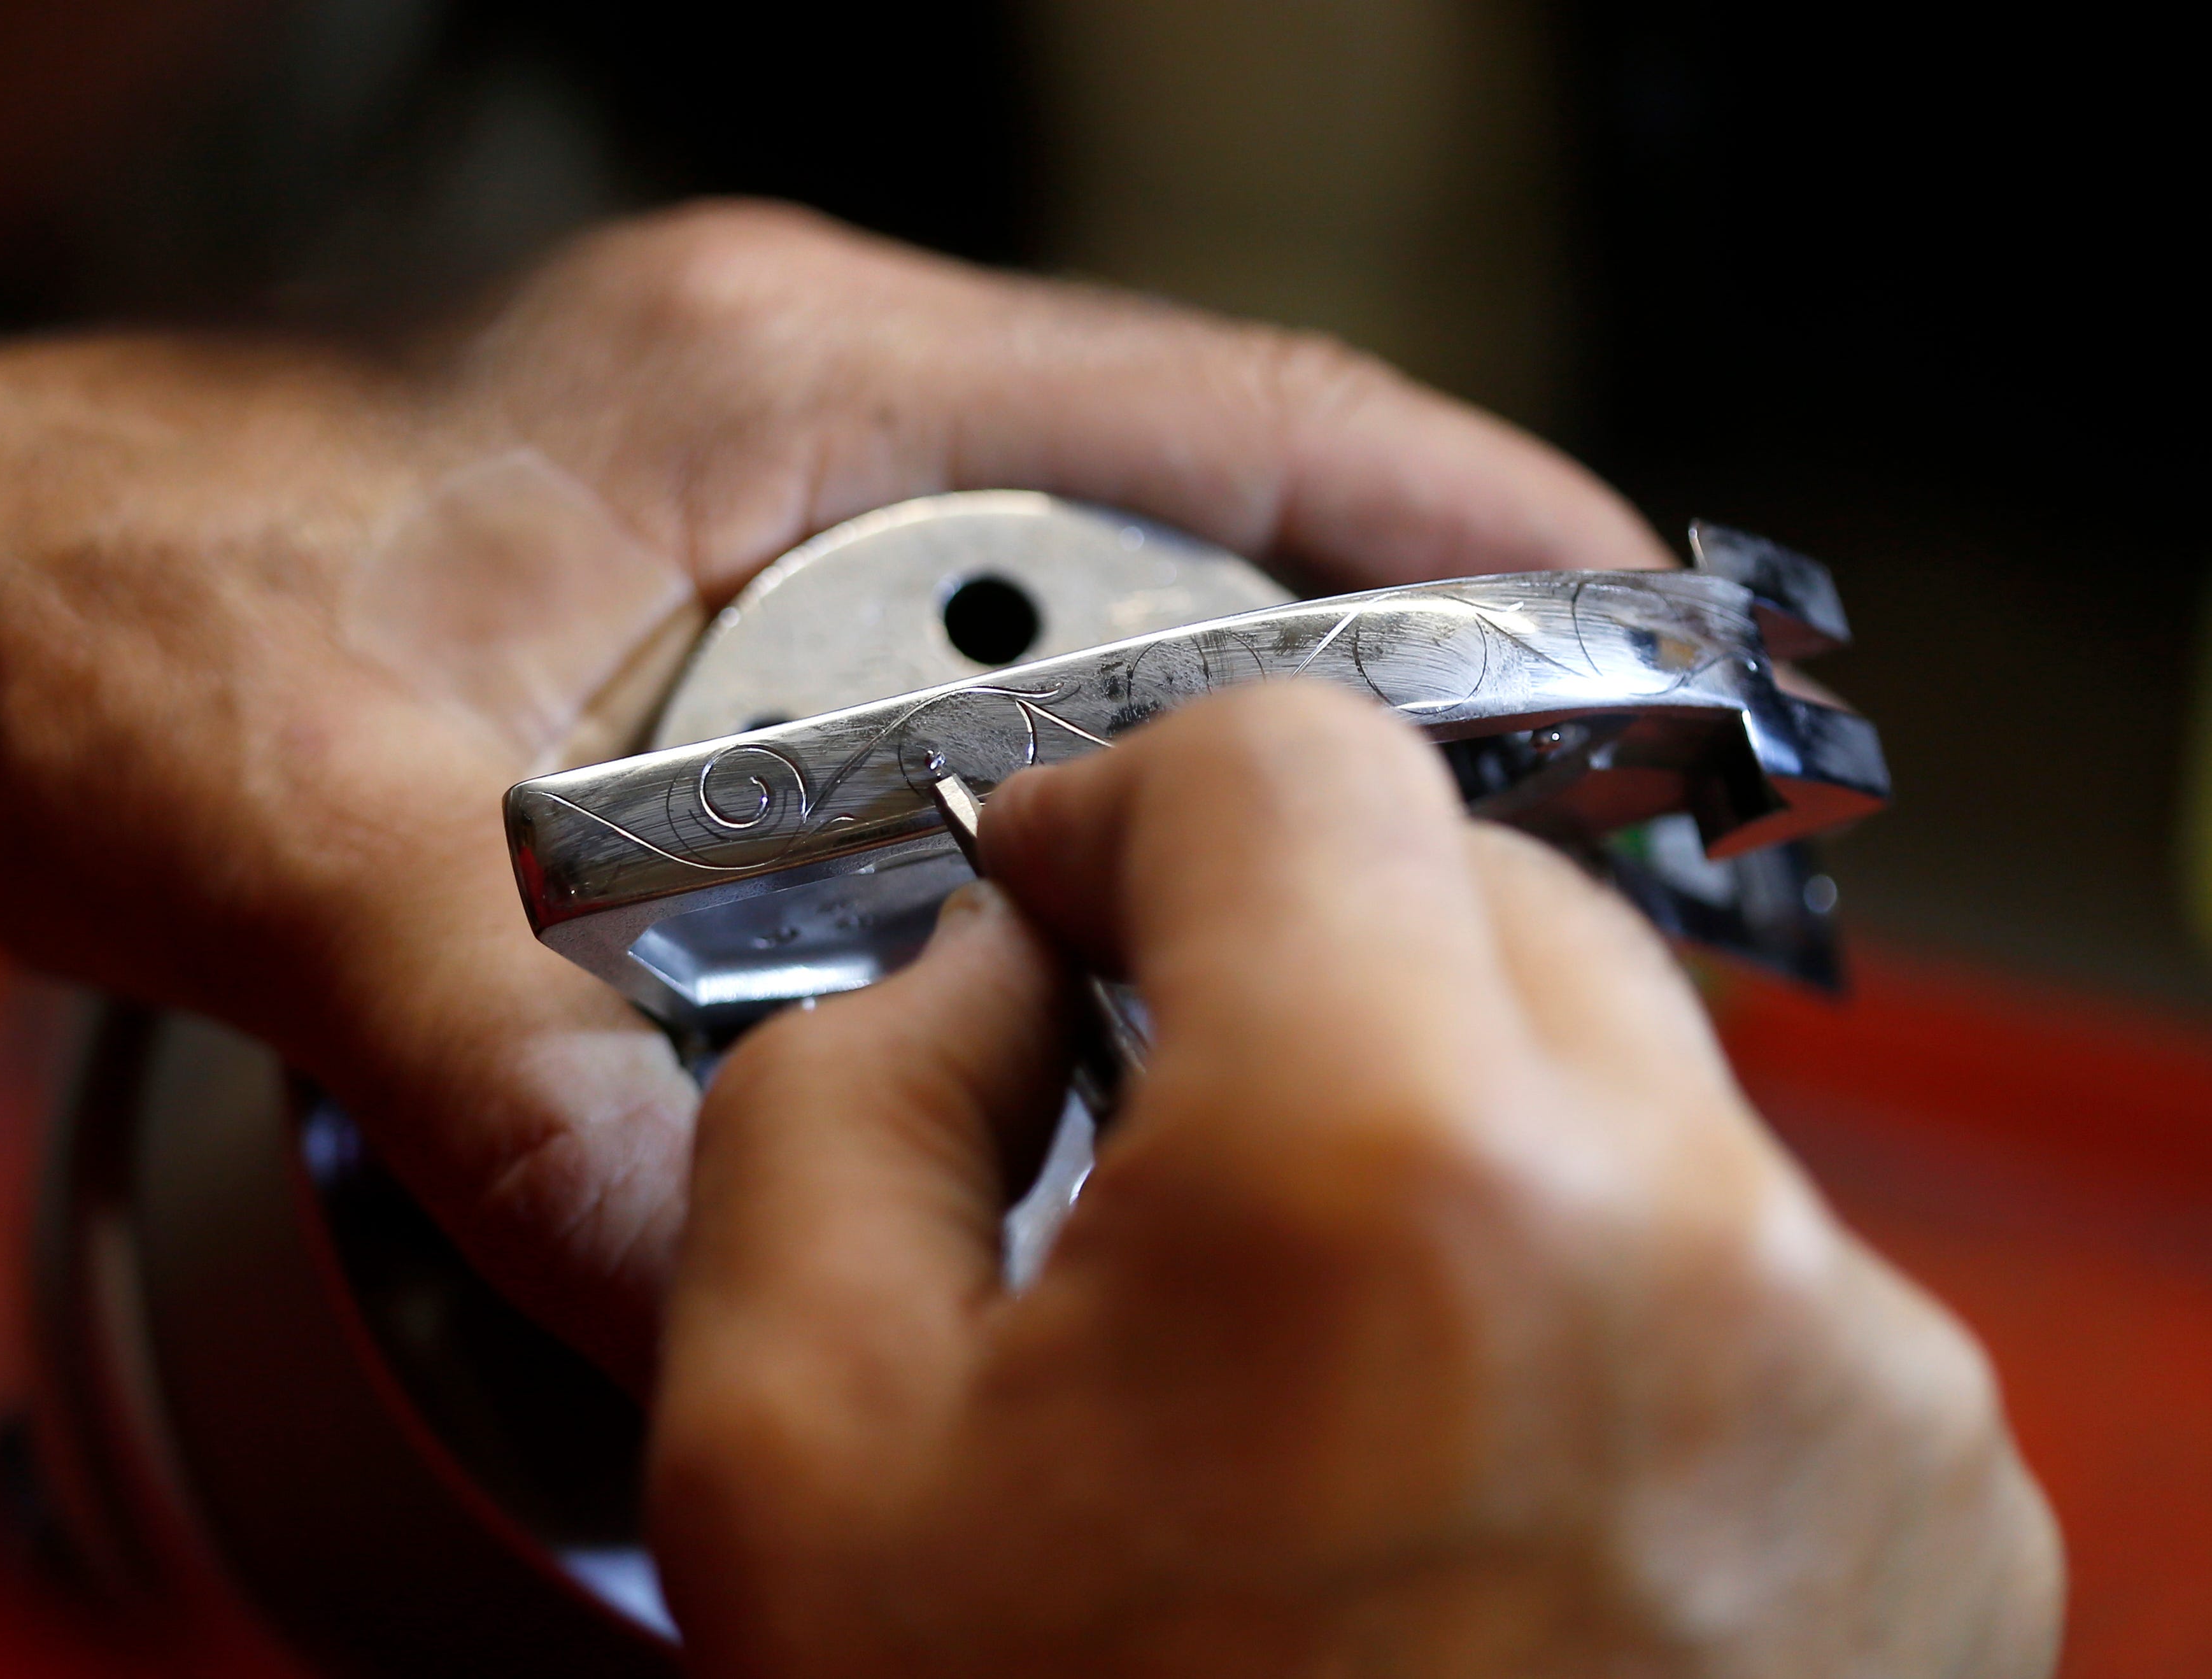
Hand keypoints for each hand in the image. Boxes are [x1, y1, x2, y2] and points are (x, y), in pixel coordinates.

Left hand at [0, 200, 1670, 1382]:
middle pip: (1170, 533)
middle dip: (1345, 693)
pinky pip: (919, 712)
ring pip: (1048, 638)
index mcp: (765, 376)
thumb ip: (509, 1069)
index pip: (1212, 405)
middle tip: (1513, 866)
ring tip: (1319, 942)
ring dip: (1166, 780)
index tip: (1634, 629)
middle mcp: (781, 413)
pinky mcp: (675, 612)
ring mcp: (735, 506)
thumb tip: (707, 1291)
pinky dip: (1005, 827)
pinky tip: (1044, 963)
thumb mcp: (308, 835)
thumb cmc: (60, 607)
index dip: (1452, 509)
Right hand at [654, 682, 2060, 1676]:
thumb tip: (985, 957)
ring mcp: (1864, 1393)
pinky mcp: (1945, 1517)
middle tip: (1156, 1152)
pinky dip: (1587, 1299)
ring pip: (1617, 1077)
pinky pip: (1736, 1267)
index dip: (1124, 801)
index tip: (1059, 900)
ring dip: (1442, 1143)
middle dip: (1289, 966)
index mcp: (1392, 1186)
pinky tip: (1456, 1488)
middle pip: (1477, 890)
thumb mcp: (789, 1455)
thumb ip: (842, 1097)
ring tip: (1306, 1388)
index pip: (1292, 759)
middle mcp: (1699, 1249)